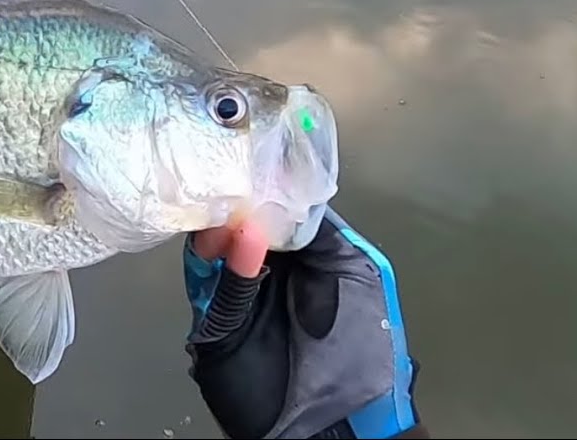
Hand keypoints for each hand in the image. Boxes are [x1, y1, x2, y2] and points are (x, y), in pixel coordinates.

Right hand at [181, 206, 423, 438]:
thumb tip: (290, 189)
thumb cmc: (362, 356)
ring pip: (216, 252)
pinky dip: (223, 267)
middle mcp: (266, 272)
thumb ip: (323, 234)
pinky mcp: (214, 325)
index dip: (266, 188)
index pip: (275, 211)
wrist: (337, 429)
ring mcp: (237, 298)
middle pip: (239, 225)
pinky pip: (214, 290)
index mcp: (302, 258)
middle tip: (231, 182)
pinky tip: (231, 245)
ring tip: (227, 213)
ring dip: (221, 231)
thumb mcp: (357, 278)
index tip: (257, 162)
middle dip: (235, 205)